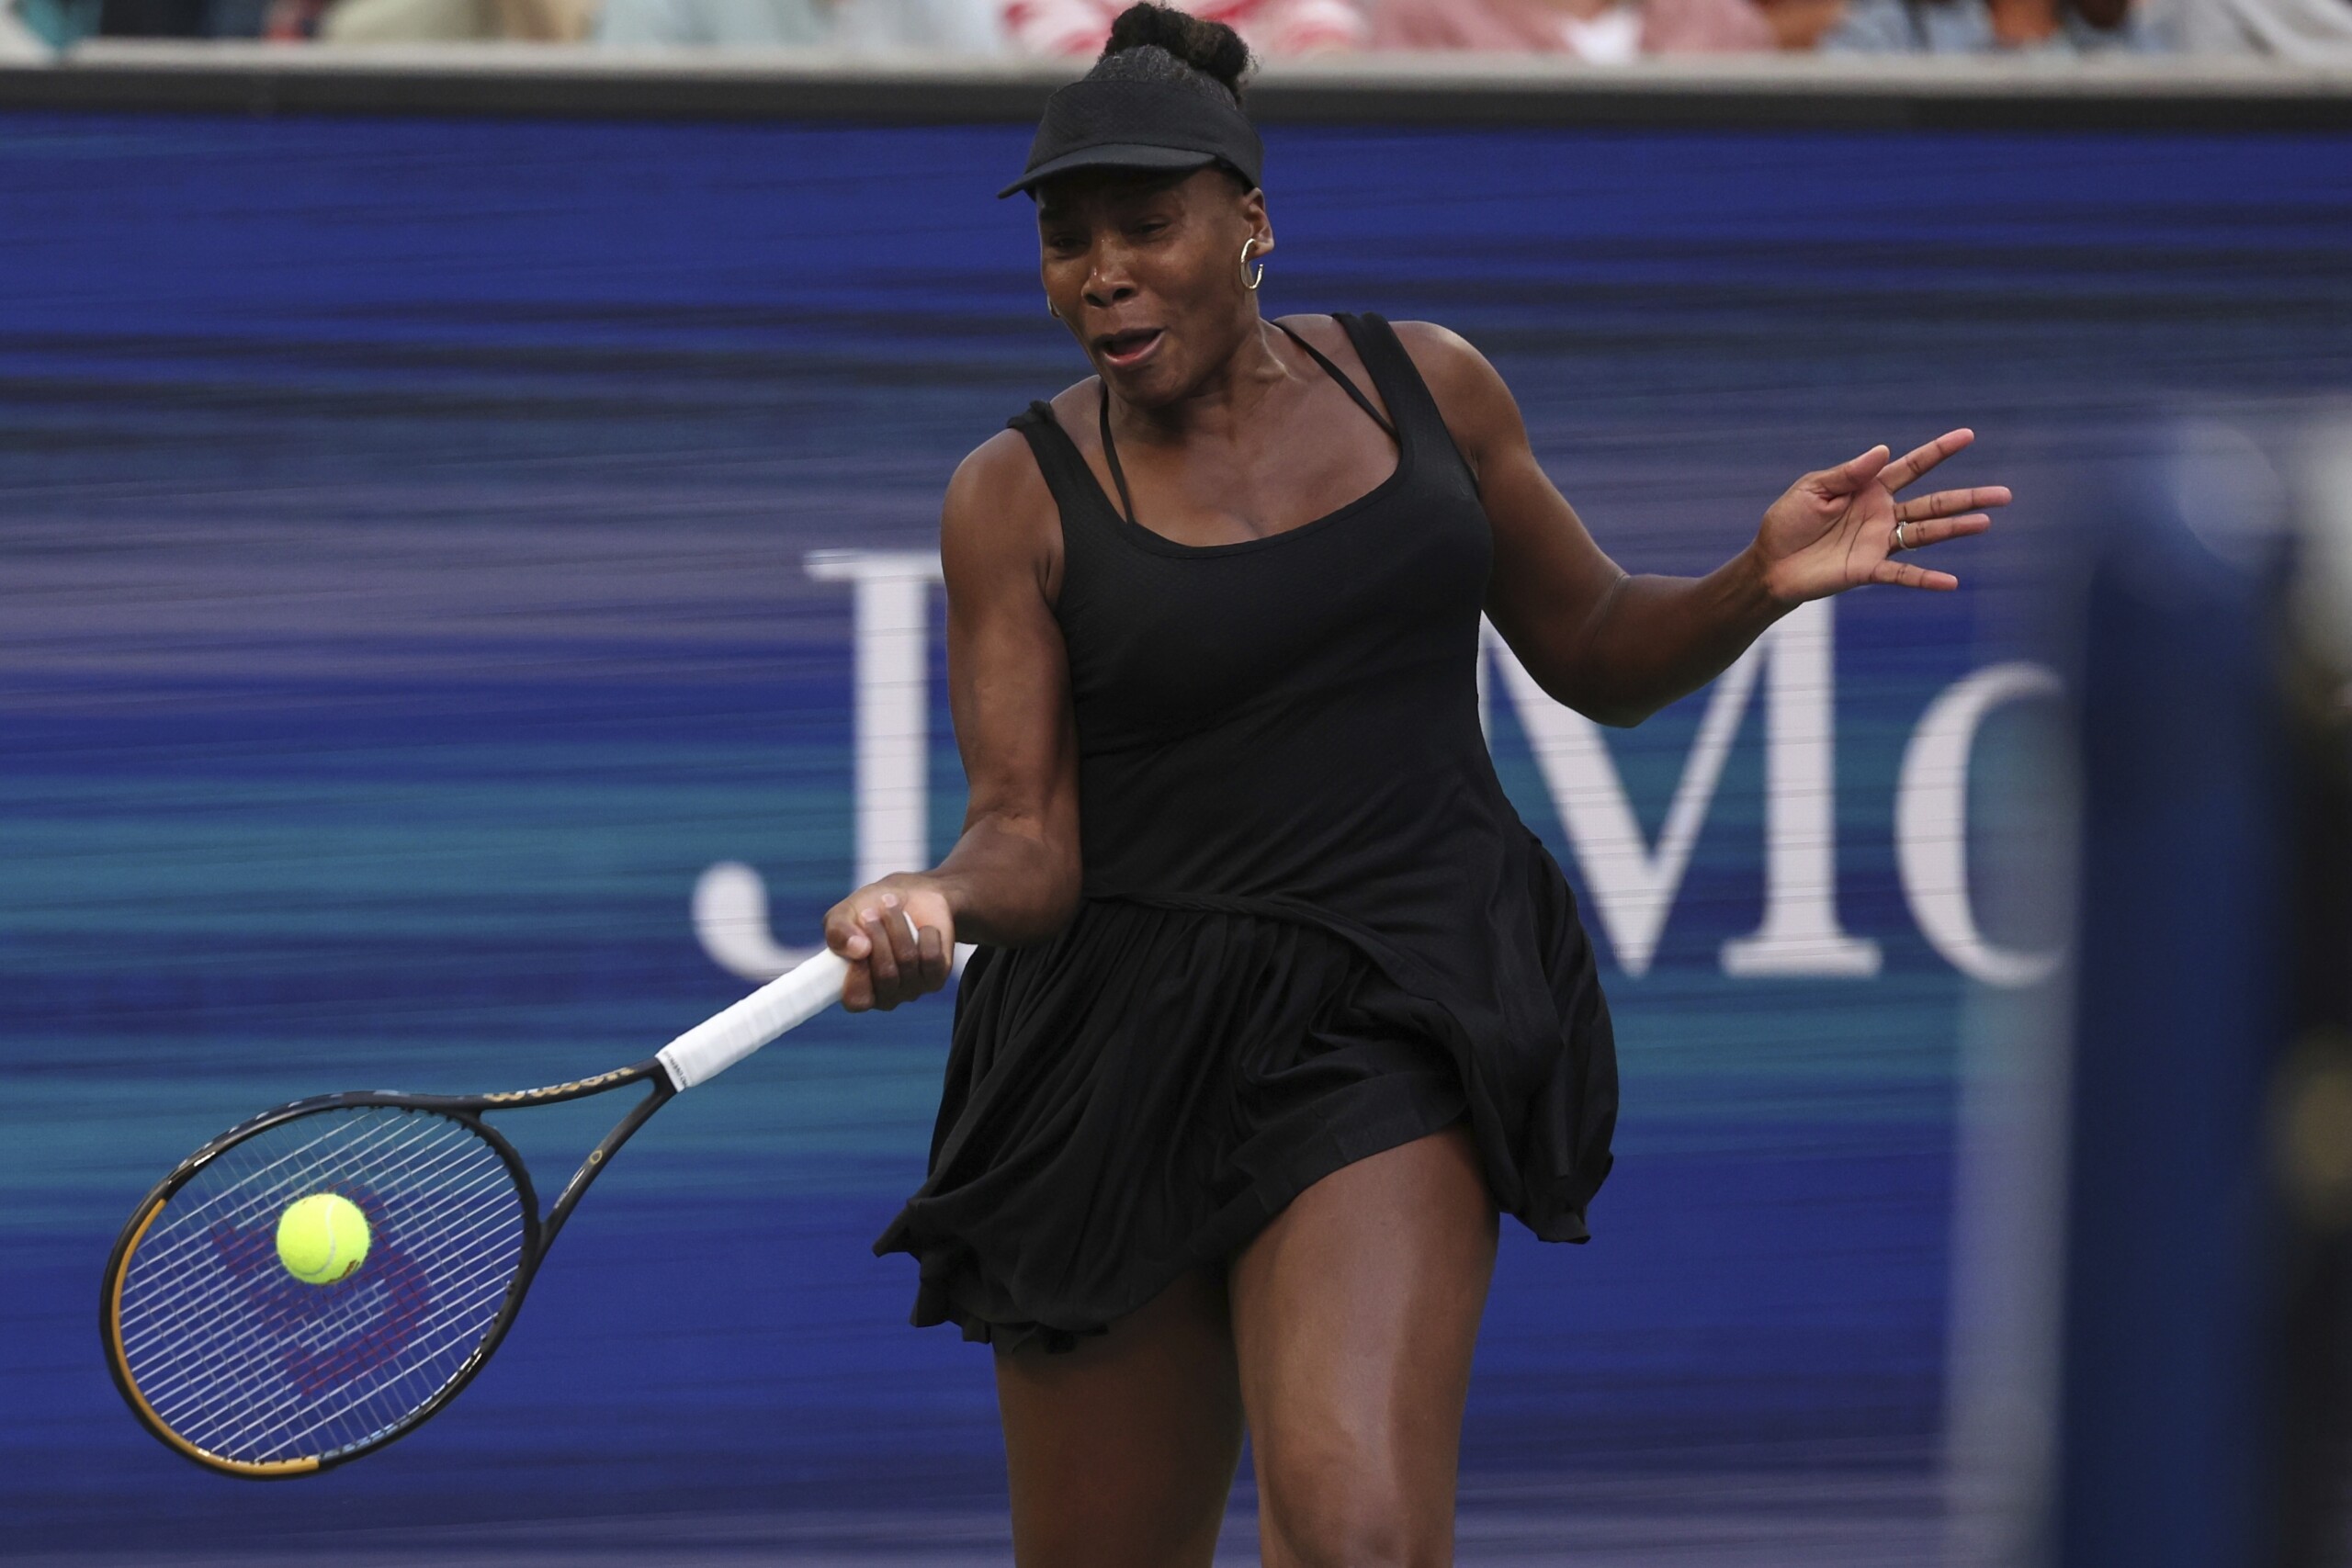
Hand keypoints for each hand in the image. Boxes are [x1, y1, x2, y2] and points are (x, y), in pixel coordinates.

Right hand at [823, 876, 954, 1011]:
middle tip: (871, 912)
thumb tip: (857, 949)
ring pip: (908, 961)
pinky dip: (926, 934)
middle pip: (885, 975)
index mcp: (856, 990)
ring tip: (891, 906)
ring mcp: (912, 989)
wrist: (911, 896)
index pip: (857, 1000)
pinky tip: (922, 927)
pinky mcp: (936, 977)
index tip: (859, 943)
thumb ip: (837, 932)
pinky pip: (932, 957)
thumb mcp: (843, 915)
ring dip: (898, 927)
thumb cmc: (869, 910)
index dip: (857, 975)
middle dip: (878, 936)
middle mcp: (884, 996)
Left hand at [1753, 429, 2008, 605]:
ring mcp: (1879, 543)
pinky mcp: (1868, 569)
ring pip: (1926, 534)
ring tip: (1986, 523)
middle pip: (1934, 503)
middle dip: (1968, 498)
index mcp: (1870, 489)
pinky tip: (1951, 582)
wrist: (1770, 563)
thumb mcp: (1813, 489)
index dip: (1939, 451)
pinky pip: (1902, 574)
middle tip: (2004, 494)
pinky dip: (1925, 579)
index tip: (1968, 435)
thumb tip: (1884, 450)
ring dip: (1956, 529)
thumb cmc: (1789, 522)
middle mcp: (1882, 514)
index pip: (1913, 466)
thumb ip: (1849, 472)